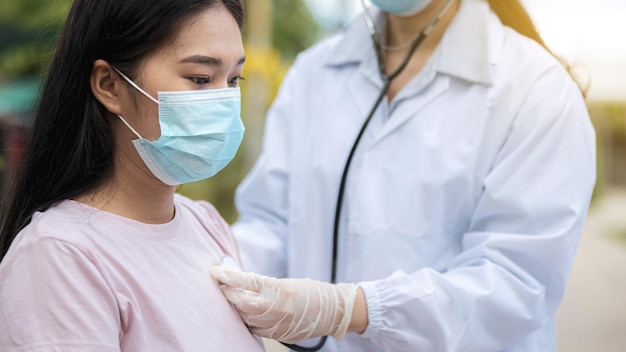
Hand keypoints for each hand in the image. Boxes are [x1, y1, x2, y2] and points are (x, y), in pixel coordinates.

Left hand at [209, 266, 358, 343]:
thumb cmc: (310, 292)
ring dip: (235, 306)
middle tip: (220, 283)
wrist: (332, 311)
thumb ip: (263, 283)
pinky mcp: (277, 334)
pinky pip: (253, 328)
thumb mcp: (286, 282)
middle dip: (227, 292)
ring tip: (231, 297)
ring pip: (244, 317)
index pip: (246, 281)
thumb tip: (239, 279)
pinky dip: (245, 319)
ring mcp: (276, 324)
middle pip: (241, 302)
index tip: (215, 271)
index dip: (228, 276)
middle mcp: (276, 308)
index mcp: (280, 289)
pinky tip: (243, 312)